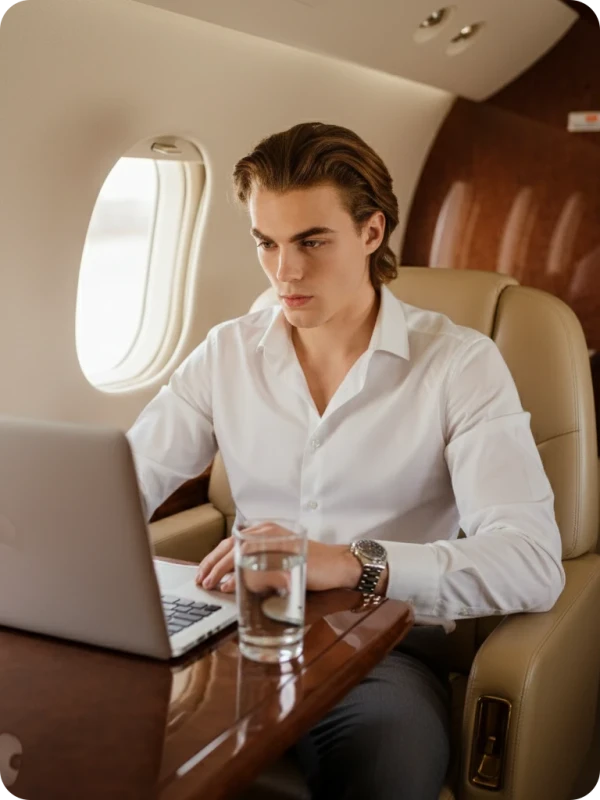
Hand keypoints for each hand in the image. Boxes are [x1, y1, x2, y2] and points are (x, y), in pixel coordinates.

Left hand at [195, 523, 362, 593]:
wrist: (338, 565)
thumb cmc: (309, 564)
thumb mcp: (278, 561)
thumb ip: (257, 564)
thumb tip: (228, 581)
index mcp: (264, 530)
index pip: (230, 542)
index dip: (213, 558)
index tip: (202, 573)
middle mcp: (267, 531)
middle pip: (230, 545)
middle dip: (212, 564)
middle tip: (202, 581)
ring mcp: (275, 541)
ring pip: (240, 553)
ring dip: (222, 570)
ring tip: (212, 584)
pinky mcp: (283, 554)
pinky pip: (256, 565)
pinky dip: (240, 576)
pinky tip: (231, 585)